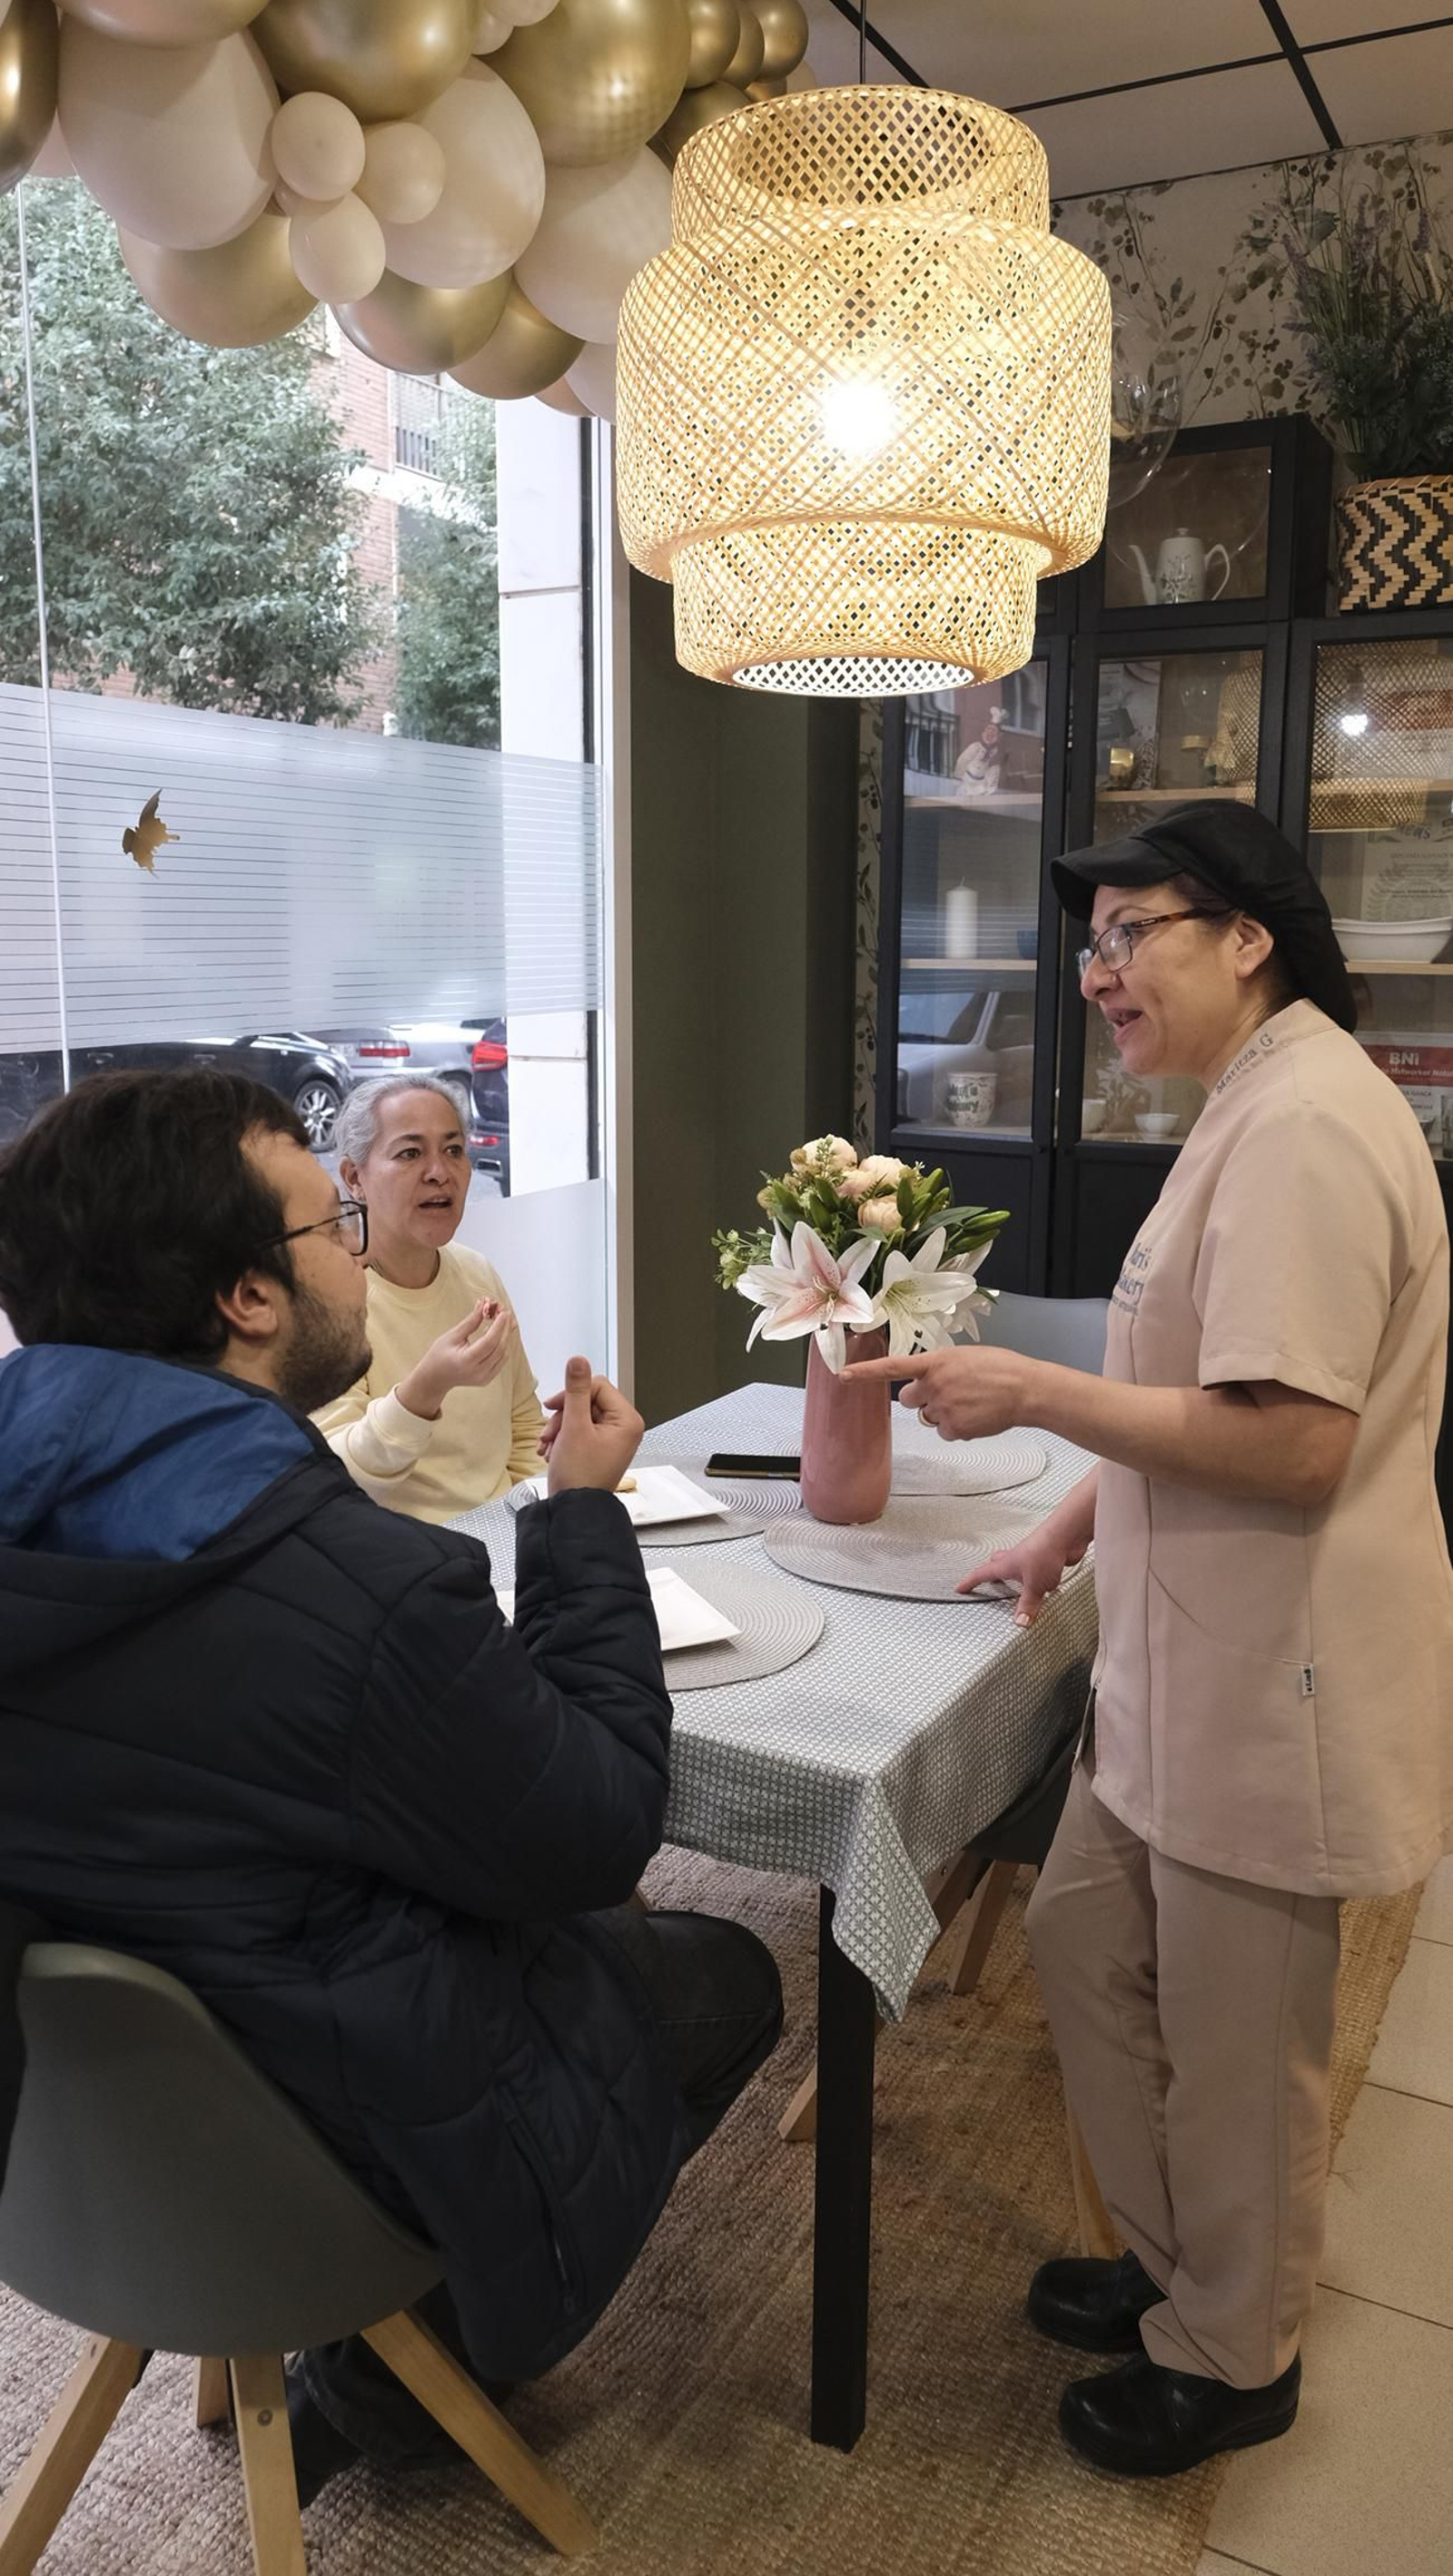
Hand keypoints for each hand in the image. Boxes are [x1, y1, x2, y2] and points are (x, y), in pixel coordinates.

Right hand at [398, 1300, 511, 1420]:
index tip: (503, 1312)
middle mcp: (478, 1372)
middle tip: (505, 1312)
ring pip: (503, 1354)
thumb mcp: (452, 1336)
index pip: (489, 1342)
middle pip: (499, 1348)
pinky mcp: (488, 1378)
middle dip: (505, 1328)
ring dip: (506, 1336)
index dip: (499, 1326)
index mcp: (466, 1362)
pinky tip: (500, 1333)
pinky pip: (501, 1360)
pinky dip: (503, 1345)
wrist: (435, 1378)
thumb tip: (484, 1304)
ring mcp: (484, 1378)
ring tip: (504, 1320)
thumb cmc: (439, 1355)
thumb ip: (471, 1322)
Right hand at [540, 1356, 643, 1494]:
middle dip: (563, 1416)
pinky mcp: (600, 1448)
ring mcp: (613, 1438)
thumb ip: (575, 1391)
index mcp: (627, 1420)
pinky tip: (551, 1452)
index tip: (551, 1406)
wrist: (575, 1510)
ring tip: (548, 1447)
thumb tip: (578, 1360)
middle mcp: (625, 1427)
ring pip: (580, 1415)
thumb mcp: (574, 1427)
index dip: (572, 1393)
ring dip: (559, 1428)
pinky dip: (563, 1438)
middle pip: (588, 1401)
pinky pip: (580, 1430)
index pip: (598, 1385)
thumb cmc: (579, 1475)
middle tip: (549, 1434)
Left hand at [843, 1343, 1037, 1440]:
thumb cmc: (1000, 1368)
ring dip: (942, 1412)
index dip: (866, 1373)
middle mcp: (934, 1385)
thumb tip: (928, 1381)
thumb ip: (940, 1367)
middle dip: (921, 1398)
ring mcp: (943, 1408)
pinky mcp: (954, 1429)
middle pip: (907, 1399)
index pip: (892, 1368)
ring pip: (928, 1417)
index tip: (843, 1375)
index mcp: (936, 1362)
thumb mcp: (964, 1357)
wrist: (1025, 1388)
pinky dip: (957, 1428)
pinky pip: (944, 1432)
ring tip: (970, 1403)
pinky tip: (976, 1416)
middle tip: (947, 1393)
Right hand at [956, 1526, 1089, 1626]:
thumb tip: (1020, 1621)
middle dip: (991, 1574)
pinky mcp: (1046, 1558)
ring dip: (1015, 1577)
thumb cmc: (1044, 1551)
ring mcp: (1030, 1557)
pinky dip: (1038, 1579)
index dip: (970, 1582)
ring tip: (1019, 1591)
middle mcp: (1015, 1559)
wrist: (1066, 1536)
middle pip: (997, 1565)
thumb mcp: (1034, 1586)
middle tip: (988, 1582)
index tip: (960, 1587)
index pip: (981, 1574)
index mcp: (1005, 1565)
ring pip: (1017, 1567)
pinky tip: (1047, 1587)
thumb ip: (1028, 1605)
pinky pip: (1038, 1571)